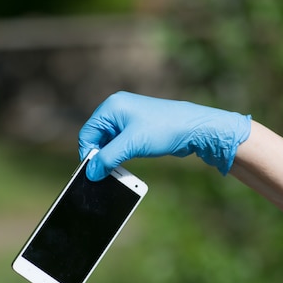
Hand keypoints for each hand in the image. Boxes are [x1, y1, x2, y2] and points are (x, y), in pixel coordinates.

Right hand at [78, 91, 251, 180]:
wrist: (194, 128)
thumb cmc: (164, 129)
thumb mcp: (132, 145)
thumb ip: (108, 158)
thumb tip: (91, 173)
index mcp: (112, 107)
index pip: (88, 133)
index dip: (89, 153)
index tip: (93, 172)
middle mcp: (118, 110)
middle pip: (97, 139)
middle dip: (100, 157)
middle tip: (104, 174)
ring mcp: (128, 120)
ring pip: (110, 144)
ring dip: (112, 158)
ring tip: (117, 171)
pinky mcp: (138, 130)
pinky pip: (122, 145)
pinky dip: (121, 156)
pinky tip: (125, 166)